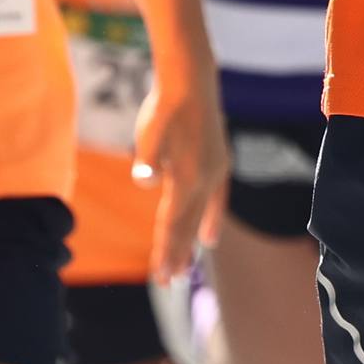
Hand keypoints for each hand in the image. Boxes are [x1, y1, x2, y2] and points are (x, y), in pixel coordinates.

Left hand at [135, 71, 230, 284]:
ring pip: (203, 215)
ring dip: (193, 241)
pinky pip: (217, 199)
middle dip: (178, 254)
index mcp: (186, 180)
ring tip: (189, 265)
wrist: (191, 81)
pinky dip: (211, 218)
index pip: (172, 225)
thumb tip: (144, 182)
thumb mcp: (148, 135)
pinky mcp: (219, 162)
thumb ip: (147, 163)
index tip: (162, 277)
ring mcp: (215, 172)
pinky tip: (210, 232)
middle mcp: (205, 181)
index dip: (166, 252)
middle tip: (170, 281)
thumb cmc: (164, 109)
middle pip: (188, 226)